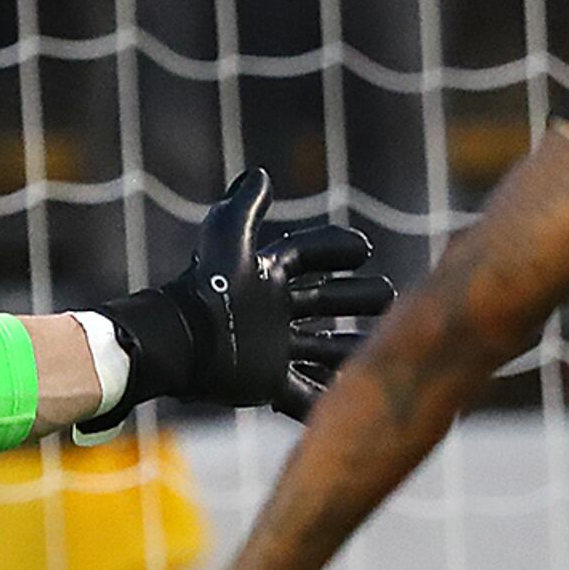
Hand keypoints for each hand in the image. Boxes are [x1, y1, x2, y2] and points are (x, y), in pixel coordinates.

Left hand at [100, 168, 395, 416]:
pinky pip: (305, 393)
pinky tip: (353, 395)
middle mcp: (271, 312)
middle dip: (355, 298)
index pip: (307, 255)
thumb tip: (260, 174)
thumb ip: (245, 206)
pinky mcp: (267, 383)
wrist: (181, 345)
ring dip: (349, 348)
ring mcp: (271, 349)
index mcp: (265, 276)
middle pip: (323, 301)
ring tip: (378, 347)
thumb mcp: (226, 238)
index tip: (363, 249)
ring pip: (321, 348)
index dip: (335, 248)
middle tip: (388, 296)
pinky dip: (327, 395)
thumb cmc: (206, 289)